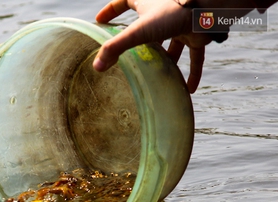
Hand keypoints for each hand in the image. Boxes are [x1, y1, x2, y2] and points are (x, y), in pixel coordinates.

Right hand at [93, 0, 213, 92]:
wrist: (208, 9)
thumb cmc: (171, 13)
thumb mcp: (138, 31)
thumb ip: (116, 48)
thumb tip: (97, 66)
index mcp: (147, 2)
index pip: (124, 1)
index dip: (111, 10)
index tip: (101, 20)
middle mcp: (163, 11)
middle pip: (146, 26)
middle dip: (139, 42)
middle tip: (128, 56)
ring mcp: (181, 24)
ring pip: (171, 43)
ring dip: (166, 59)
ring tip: (157, 76)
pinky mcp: (197, 35)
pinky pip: (194, 56)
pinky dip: (193, 72)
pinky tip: (188, 89)